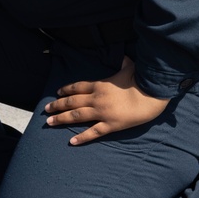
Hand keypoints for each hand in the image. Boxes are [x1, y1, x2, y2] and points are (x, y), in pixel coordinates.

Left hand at [44, 56, 169, 144]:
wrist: (152, 95)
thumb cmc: (141, 81)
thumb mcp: (129, 68)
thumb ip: (123, 63)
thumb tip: (124, 56)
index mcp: (99, 85)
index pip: (77, 87)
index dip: (66, 90)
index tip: (57, 93)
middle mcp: (96, 99)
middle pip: (72, 102)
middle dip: (57, 106)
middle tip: (46, 110)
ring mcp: (102, 112)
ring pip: (77, 116)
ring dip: (61, 119)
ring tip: (49, 122)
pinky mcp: (111, 125)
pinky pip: (93, 132)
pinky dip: (82, 137)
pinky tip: (71, 141)